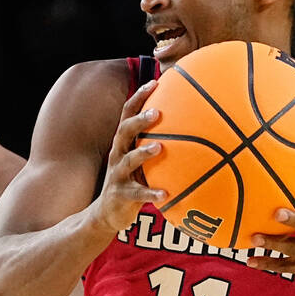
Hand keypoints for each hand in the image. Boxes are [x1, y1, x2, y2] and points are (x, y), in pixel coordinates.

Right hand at [89, 80, 166, 233]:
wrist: (106, 213)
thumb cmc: (131, 181)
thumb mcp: (139, 160)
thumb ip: (155, 142)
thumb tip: (188, 124)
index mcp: (123, 143)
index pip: (127, 114)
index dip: (139, 97)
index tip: (155, 82)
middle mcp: (117, 155)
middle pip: (124, 132)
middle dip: (139, 121)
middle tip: (157, 112)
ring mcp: (118, 175)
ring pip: (129, 160)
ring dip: (143, 153)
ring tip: (159, 148)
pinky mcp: (121, 195)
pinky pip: (137, 194)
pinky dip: (151, 193)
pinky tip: (165, 194)